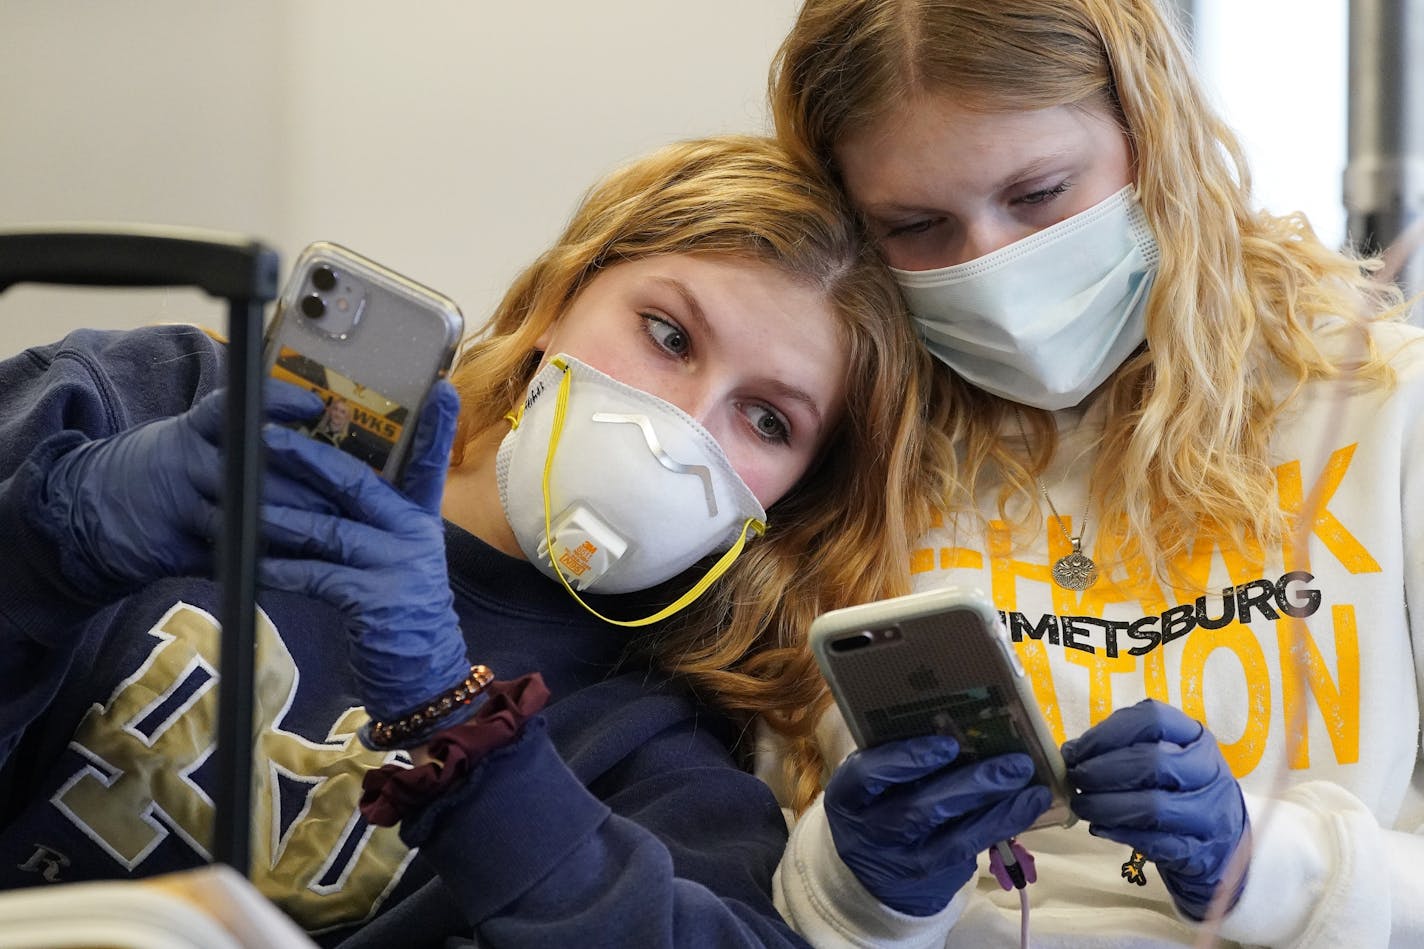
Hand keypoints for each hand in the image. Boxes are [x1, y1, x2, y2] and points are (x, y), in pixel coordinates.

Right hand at [42, 381, 322, 591]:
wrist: (82, 513)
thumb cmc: (159, 471)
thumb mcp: (185, 439)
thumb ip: (236, 437)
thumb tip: (308, 433)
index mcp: (190, 431)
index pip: (234, 408)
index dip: (275, 403)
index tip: (314, 408)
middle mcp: (184, 463)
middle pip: (254, 471)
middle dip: (306, 489)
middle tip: (347, 501)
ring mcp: (176, 507)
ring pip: (244, 518)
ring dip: (291, 532)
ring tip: (329, 539)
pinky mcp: (172, 549)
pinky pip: (226, 558)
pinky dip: (261, 565)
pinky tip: (293, 571)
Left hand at [257, 381, 471, 730]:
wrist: (422, 673)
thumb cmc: (400, 609)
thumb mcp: (399, 556)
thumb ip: (375, 520)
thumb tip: (326, 481)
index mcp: (420, 517)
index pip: (428, 461)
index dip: (435, 426)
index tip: (439, 387)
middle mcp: (414, 534)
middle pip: (358, 483)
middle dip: (308, 458)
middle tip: (268, 435)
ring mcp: (398, 566)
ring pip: (330, 528)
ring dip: (281, 515)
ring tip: (243, 500)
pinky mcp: (376, 601)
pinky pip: (318, 576)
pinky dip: (282, 570)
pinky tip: (252, 564)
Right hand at [824, 735, 1051, 915]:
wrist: (872, 871)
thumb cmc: (878, 801)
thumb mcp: (872, 779)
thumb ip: (898, 754)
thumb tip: (958, 716)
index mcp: (848, 795)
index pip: (867, 775)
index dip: (905, 760)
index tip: (947, 745)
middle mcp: (870, 830)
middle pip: (918, 809)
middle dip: (970, 785)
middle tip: (1013, 762)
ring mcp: (901, 858)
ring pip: (951, 835)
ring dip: (997, 807)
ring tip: (1030, 783)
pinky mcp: (931, 874)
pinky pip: (969, 849)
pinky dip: (1002, 824)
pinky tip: (1027, 805)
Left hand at [1061, 699, 1248, 918]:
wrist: (1225, 841)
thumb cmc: (1179, 788)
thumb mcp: (1163, 755)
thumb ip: (1121, 748)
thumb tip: (1070, 752)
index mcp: (1194, 737)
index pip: (1152, 720)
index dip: (1107, 733)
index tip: (1076, 750)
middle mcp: (1208, 770)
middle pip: (1152, 762)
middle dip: (1102, 771)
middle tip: (1076, 779)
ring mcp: (1208, 812)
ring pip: (1152, 807)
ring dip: (1105, 806)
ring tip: (1082, 806)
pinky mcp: (1199, 850)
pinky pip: (1154, 842)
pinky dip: (1119, 833)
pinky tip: (1100, 828)